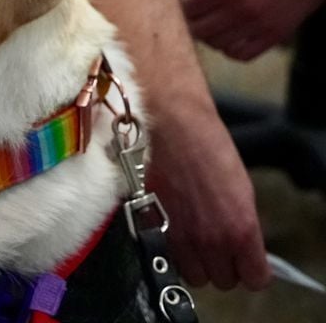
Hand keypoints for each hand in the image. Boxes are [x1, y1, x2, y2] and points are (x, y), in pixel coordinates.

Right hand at [147, 101, 271, 290]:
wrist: (166, 123)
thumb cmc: (205, 144)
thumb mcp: (240, 187)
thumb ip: (241, 223)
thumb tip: (241, 243)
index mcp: (240, 229)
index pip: (254, 277)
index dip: (250, 268)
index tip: (245, 259)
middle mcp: (209, 240)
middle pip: (221, 281)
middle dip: (220, 264)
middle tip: (216, 243)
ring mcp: (177, 236)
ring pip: (192, 276)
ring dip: (194, 261)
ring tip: (191, 237)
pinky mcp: (149, 227)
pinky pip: (166, 255)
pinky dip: (170, 248)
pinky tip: (171, 226)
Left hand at [178, 0, 325, 59]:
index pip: (187, 6)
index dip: (178, 1)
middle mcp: (243, 9)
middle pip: (197, 29)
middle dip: (189, 19)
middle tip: (193, 9)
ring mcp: (260, 25)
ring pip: (216, 44)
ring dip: (207, 34)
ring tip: (211, 19)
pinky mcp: (274, 35)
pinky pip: (240, 54)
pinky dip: (229, 47)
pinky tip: (229, 32)